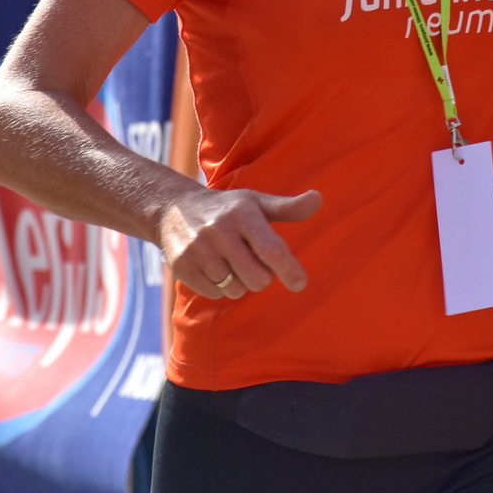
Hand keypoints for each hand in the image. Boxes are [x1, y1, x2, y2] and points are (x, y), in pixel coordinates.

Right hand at [155, 185, 321, 299]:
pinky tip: (214, 268)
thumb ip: (288, 208)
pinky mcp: (182, 265)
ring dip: (239, 283)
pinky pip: (214, 293)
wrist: (174, 207)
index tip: (299, 283)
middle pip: (257, 278)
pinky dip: (219, 287)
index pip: (271, 249)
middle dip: (261, 276)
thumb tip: (319, 199)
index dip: (289, 269)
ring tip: (230, 262)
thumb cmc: (227, 208)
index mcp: (243, 213)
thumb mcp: (256, 202)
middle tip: (252, 261)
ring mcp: (198, 249)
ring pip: (235, 289)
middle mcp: (219, 230)